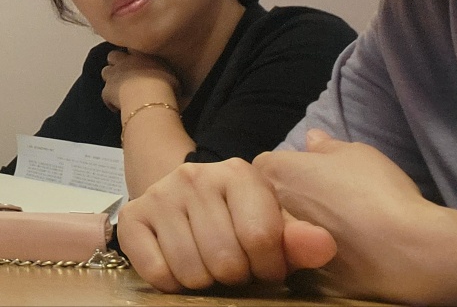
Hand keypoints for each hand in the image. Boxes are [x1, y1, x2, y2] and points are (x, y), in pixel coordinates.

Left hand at [101, 48, 178, 112]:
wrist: (150, 98)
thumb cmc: (166, 88)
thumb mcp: (175, 79)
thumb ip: (168, 76)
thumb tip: (173, 84)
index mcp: (142, 55)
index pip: (132, 48)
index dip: (132, 54)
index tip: (137, 61)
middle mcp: (125, 61)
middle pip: (113, 55)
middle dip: (116, 63)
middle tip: (125, 74)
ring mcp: (114, 74)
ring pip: (105, 71)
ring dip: (110, 79)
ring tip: (119, 89)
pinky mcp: (106, 90)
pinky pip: (105, 94)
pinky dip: (110, 100)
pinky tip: (118, 107)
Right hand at [118, 158, 336, 292]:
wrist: (184, 201)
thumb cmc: (239, 219)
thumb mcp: (274, 226)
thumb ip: (300, 239)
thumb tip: (323, 245)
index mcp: (238, 173)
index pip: (261, 239)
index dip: (269, 268)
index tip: (266, 267)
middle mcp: (194, 175)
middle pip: (225, 260)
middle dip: (235, 276)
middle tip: (234, 267)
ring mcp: (160, 193)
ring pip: (192, 271)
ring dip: (205, 282)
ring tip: (209, 266)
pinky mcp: (133, 217)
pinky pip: (157, 273)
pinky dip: (171, 283)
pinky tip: (180, 266)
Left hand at [255, 130, 437, 300]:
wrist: (409, 250)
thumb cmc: (380, 192)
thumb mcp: (358, 155)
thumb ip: (327, 147)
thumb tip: (312, 139)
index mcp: (276, 172)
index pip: (266, 167)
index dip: (291, 172)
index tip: (317, 179)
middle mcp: (270, 208)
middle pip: (271, 201)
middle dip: (292, 202)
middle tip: (330, 206)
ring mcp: (281, 245)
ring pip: (283, 235)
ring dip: (303, 231)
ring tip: (340, 232)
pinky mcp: (300, 278)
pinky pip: (301, 265)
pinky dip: (318, 261)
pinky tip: (346, 257)